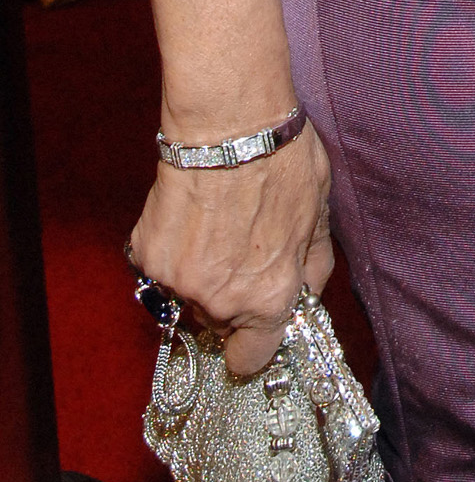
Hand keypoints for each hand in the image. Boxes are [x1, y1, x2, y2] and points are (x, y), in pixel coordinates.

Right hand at [130, 121, 334, 377]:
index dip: (253, 343)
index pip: (250, 358)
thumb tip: (309, 291)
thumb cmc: (282, 161)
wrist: (228, 123)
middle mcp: (221, 301)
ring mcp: (178, 282)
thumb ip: (314, 263)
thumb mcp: (320, 212)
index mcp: (269, 297)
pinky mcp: (147, 256)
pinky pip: (159, 270)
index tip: (254, 326)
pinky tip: (189, 217)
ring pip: (187, 297)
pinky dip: (171, 252)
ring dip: (199, 277)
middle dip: (229, 301)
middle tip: (239, 254)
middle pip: (218, 325)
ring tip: (215, 229)